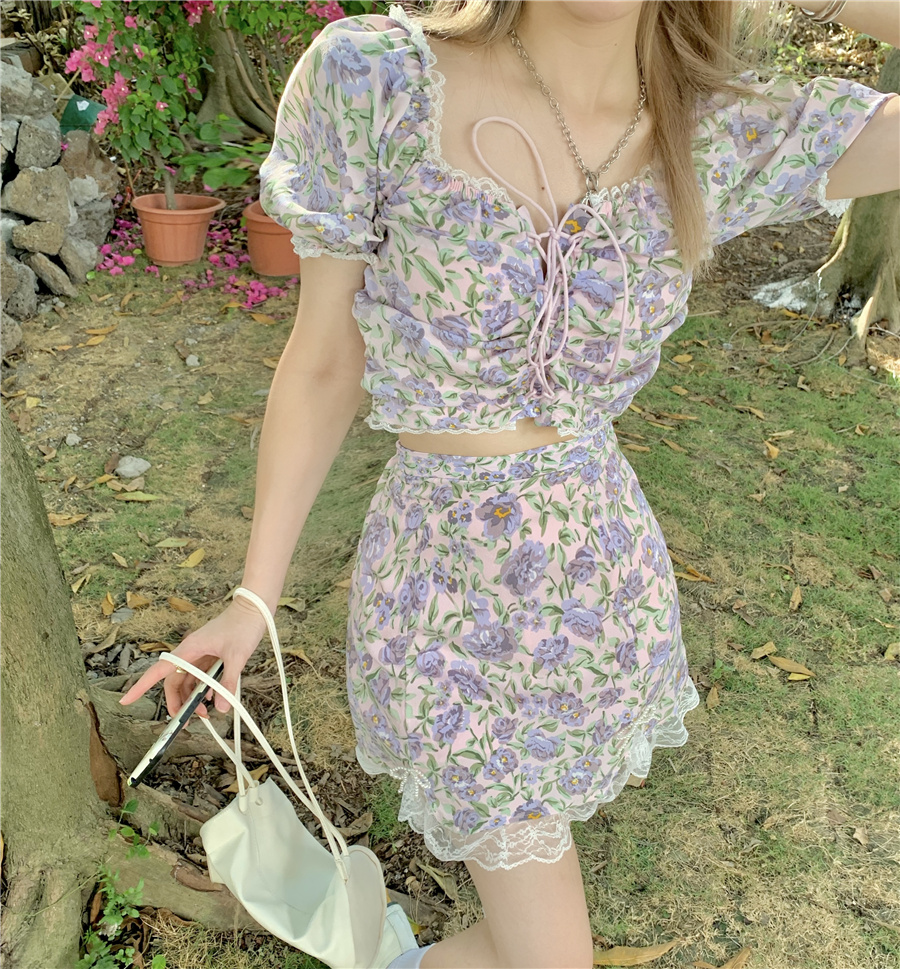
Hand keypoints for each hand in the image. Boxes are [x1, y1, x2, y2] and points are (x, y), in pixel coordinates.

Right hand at [119, 597, 268, 717]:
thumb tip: (221, 707)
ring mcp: (200, 654)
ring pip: (187, 680)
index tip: (126, 700)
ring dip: (192, 697)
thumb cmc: (243, 626)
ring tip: (205, 713)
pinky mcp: (210, 655)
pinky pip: (200, 676)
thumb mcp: (237, 657)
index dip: (141, 686)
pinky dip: (204, 688)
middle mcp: (190, 652)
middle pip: (173, 681)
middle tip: (187, 720)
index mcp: (189, 649)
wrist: (254, 608)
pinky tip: (213, 698)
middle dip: (177, 702)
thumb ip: (228, 683)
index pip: (159, 670)